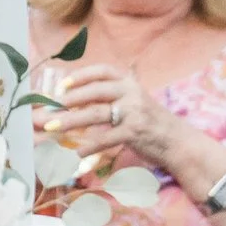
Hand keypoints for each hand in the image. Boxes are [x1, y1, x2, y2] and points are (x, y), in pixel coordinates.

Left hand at [37, 63, 186, 168]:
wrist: (178, 141)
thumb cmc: (149, 122)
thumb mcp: (133, 101)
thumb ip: (110, 97)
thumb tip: (72, 101)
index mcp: (129, 82)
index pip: (102, 71)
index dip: (80, 76)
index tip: (61, 85)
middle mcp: (132, 92)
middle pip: (94, 92)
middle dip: (67, 100)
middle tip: (48, 109)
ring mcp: (134, 112)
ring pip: (95, 113)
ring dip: (70, 121)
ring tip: (51, 128)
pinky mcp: (135, 132)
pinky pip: (105, 138)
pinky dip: (88, 147)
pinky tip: (75, 154)